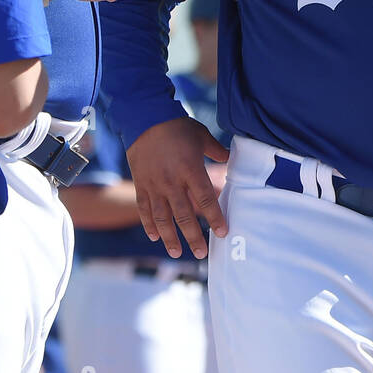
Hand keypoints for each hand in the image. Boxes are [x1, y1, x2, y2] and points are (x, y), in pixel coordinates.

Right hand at [126, 117, 229, 258]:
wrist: (144, 118)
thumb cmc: (177, 127)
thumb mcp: (202, 136)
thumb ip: (217, 151)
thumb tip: (231, 159)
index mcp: (190, 169)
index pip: (205, 199)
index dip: (215, 218)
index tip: (223, 232)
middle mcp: (172, 181)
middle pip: (184, 215)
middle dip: (193, 237)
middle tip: (202, 253)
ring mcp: (154, 185)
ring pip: (162, 218)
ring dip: (170, 237)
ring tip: (177, 253)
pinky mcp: (141, 184)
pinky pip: (144, 209)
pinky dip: (149, 224)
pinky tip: (155, 237)